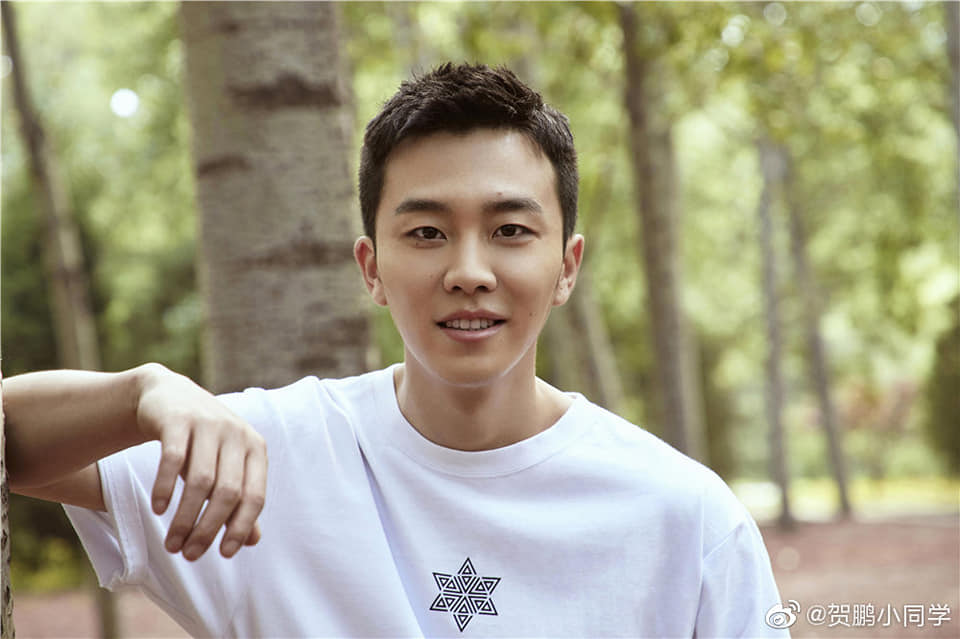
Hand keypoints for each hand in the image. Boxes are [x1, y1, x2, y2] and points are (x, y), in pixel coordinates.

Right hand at [134, 364, 266, 560]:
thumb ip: (240, 500)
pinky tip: (158, 509)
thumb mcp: (226, 466)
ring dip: (185, 517)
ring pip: (200, 481)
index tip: (224, 555)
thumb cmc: (203, 441)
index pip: (255, 496)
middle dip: (208, 529)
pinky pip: (173, 460)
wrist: (168, 396)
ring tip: (172, 543)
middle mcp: (236, 434)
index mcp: (255, 449)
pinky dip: (166, 488)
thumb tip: (253, 541)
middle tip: (188, 554)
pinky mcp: (178, 419)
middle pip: (227, 493)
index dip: (241, 527)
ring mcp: (208, 424)